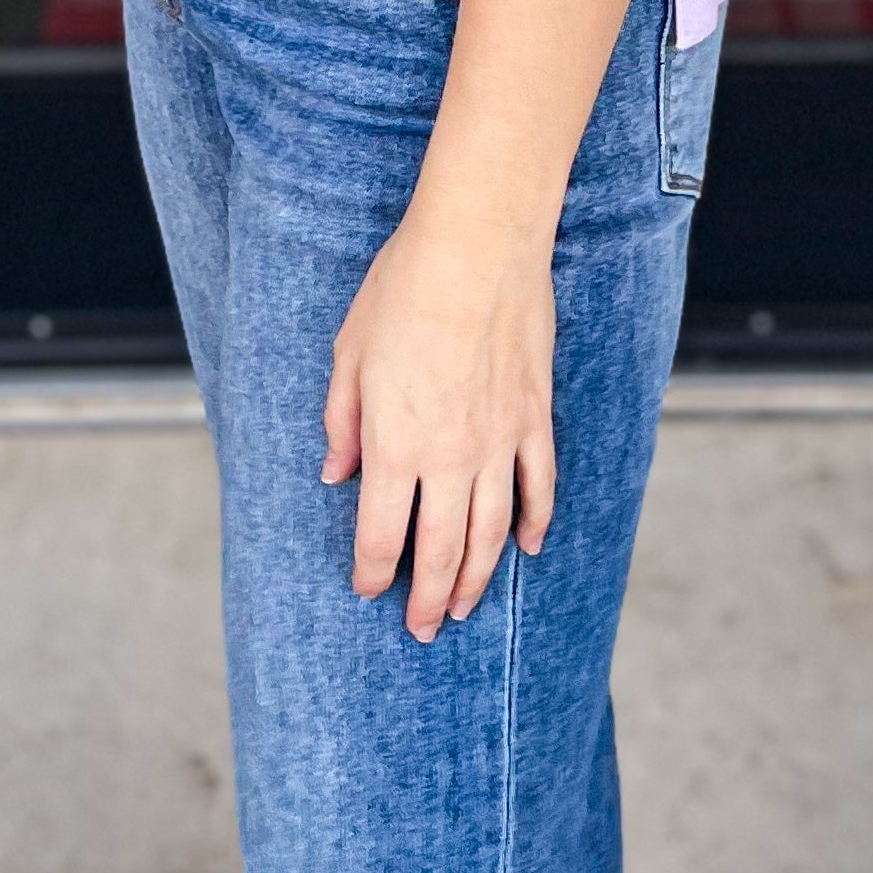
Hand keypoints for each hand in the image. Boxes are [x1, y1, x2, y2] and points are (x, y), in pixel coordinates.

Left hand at [322, 192, 556, 640]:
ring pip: (492, 532)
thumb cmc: (404, 288)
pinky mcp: (535, 417)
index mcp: (394, 444)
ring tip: (464, 608)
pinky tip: (528, 547)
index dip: (373, 573)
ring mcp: (499, 440)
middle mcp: (449, 456)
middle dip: (427, 597)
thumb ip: (341, 422)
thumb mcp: (348, 353)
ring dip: (478, 578)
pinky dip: (535, 522)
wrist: (478, 243)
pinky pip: (539, 485)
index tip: (368, 591)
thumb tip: (334, 473)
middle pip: (441, 550)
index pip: (382, 535)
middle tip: (421, 629)